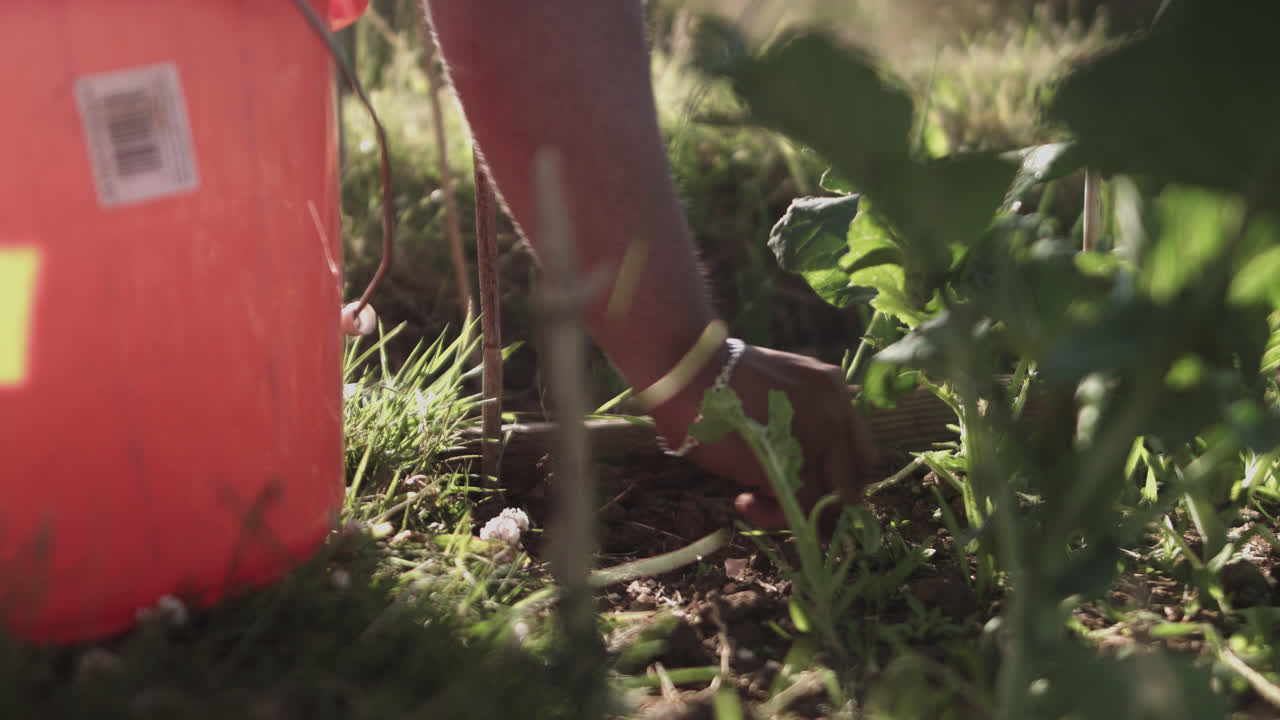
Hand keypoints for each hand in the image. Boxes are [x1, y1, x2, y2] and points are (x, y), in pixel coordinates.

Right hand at [651, 344, 876, 529]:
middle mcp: (838, 410)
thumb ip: (794, 412)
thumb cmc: (713, 378)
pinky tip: (742, 501)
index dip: (835, 473)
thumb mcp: (771, 386)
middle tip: (788, 505)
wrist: (687, 369)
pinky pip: (802, 510)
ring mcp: (821, 438)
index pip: (856, 444)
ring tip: (754, 502)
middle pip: (856, 476)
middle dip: (826, 500)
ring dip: (799, 513)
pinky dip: (774, 517)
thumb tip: (792, 456)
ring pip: (834, 499)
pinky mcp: (796, 465)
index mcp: (832, 387)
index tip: (802, 481)